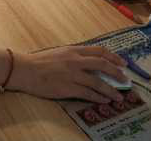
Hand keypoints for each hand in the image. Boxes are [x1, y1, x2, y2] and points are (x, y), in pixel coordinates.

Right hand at [9, 45, 127, 102]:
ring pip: (98, 82)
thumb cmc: (39, 61)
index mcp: (73, 50)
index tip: (123, 63)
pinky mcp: (68, 88)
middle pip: (102, 64)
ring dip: (111, 90)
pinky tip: (104, 101)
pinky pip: (88, 93)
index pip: (99, 51)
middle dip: (117, 72)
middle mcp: (75, 60)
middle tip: (125, 79)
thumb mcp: (59, 53)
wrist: (25, 69)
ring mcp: (72, 74)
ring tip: (119, 97)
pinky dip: (98, 97)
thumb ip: (74, 56)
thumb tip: (89, 62)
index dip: (113, 57)